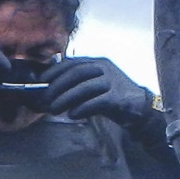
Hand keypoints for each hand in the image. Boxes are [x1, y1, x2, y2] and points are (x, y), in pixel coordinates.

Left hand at [42, 57, 157, 129]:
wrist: (139, 107)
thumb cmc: (110, 96)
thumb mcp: (92, 85)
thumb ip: (75, 84)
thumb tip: (48, 88)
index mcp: (97, 62)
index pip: (71, 63)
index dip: (54, 71)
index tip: (40, 81)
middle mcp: (104, 68)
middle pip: (76, 73)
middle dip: (56, 86)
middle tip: (44, 99)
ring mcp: (112, 81)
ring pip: (84, 87)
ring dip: (65, 99)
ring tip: (53, 109)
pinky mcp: (118, 97)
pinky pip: (96, 102)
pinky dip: (82, 108)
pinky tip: (72, 115)